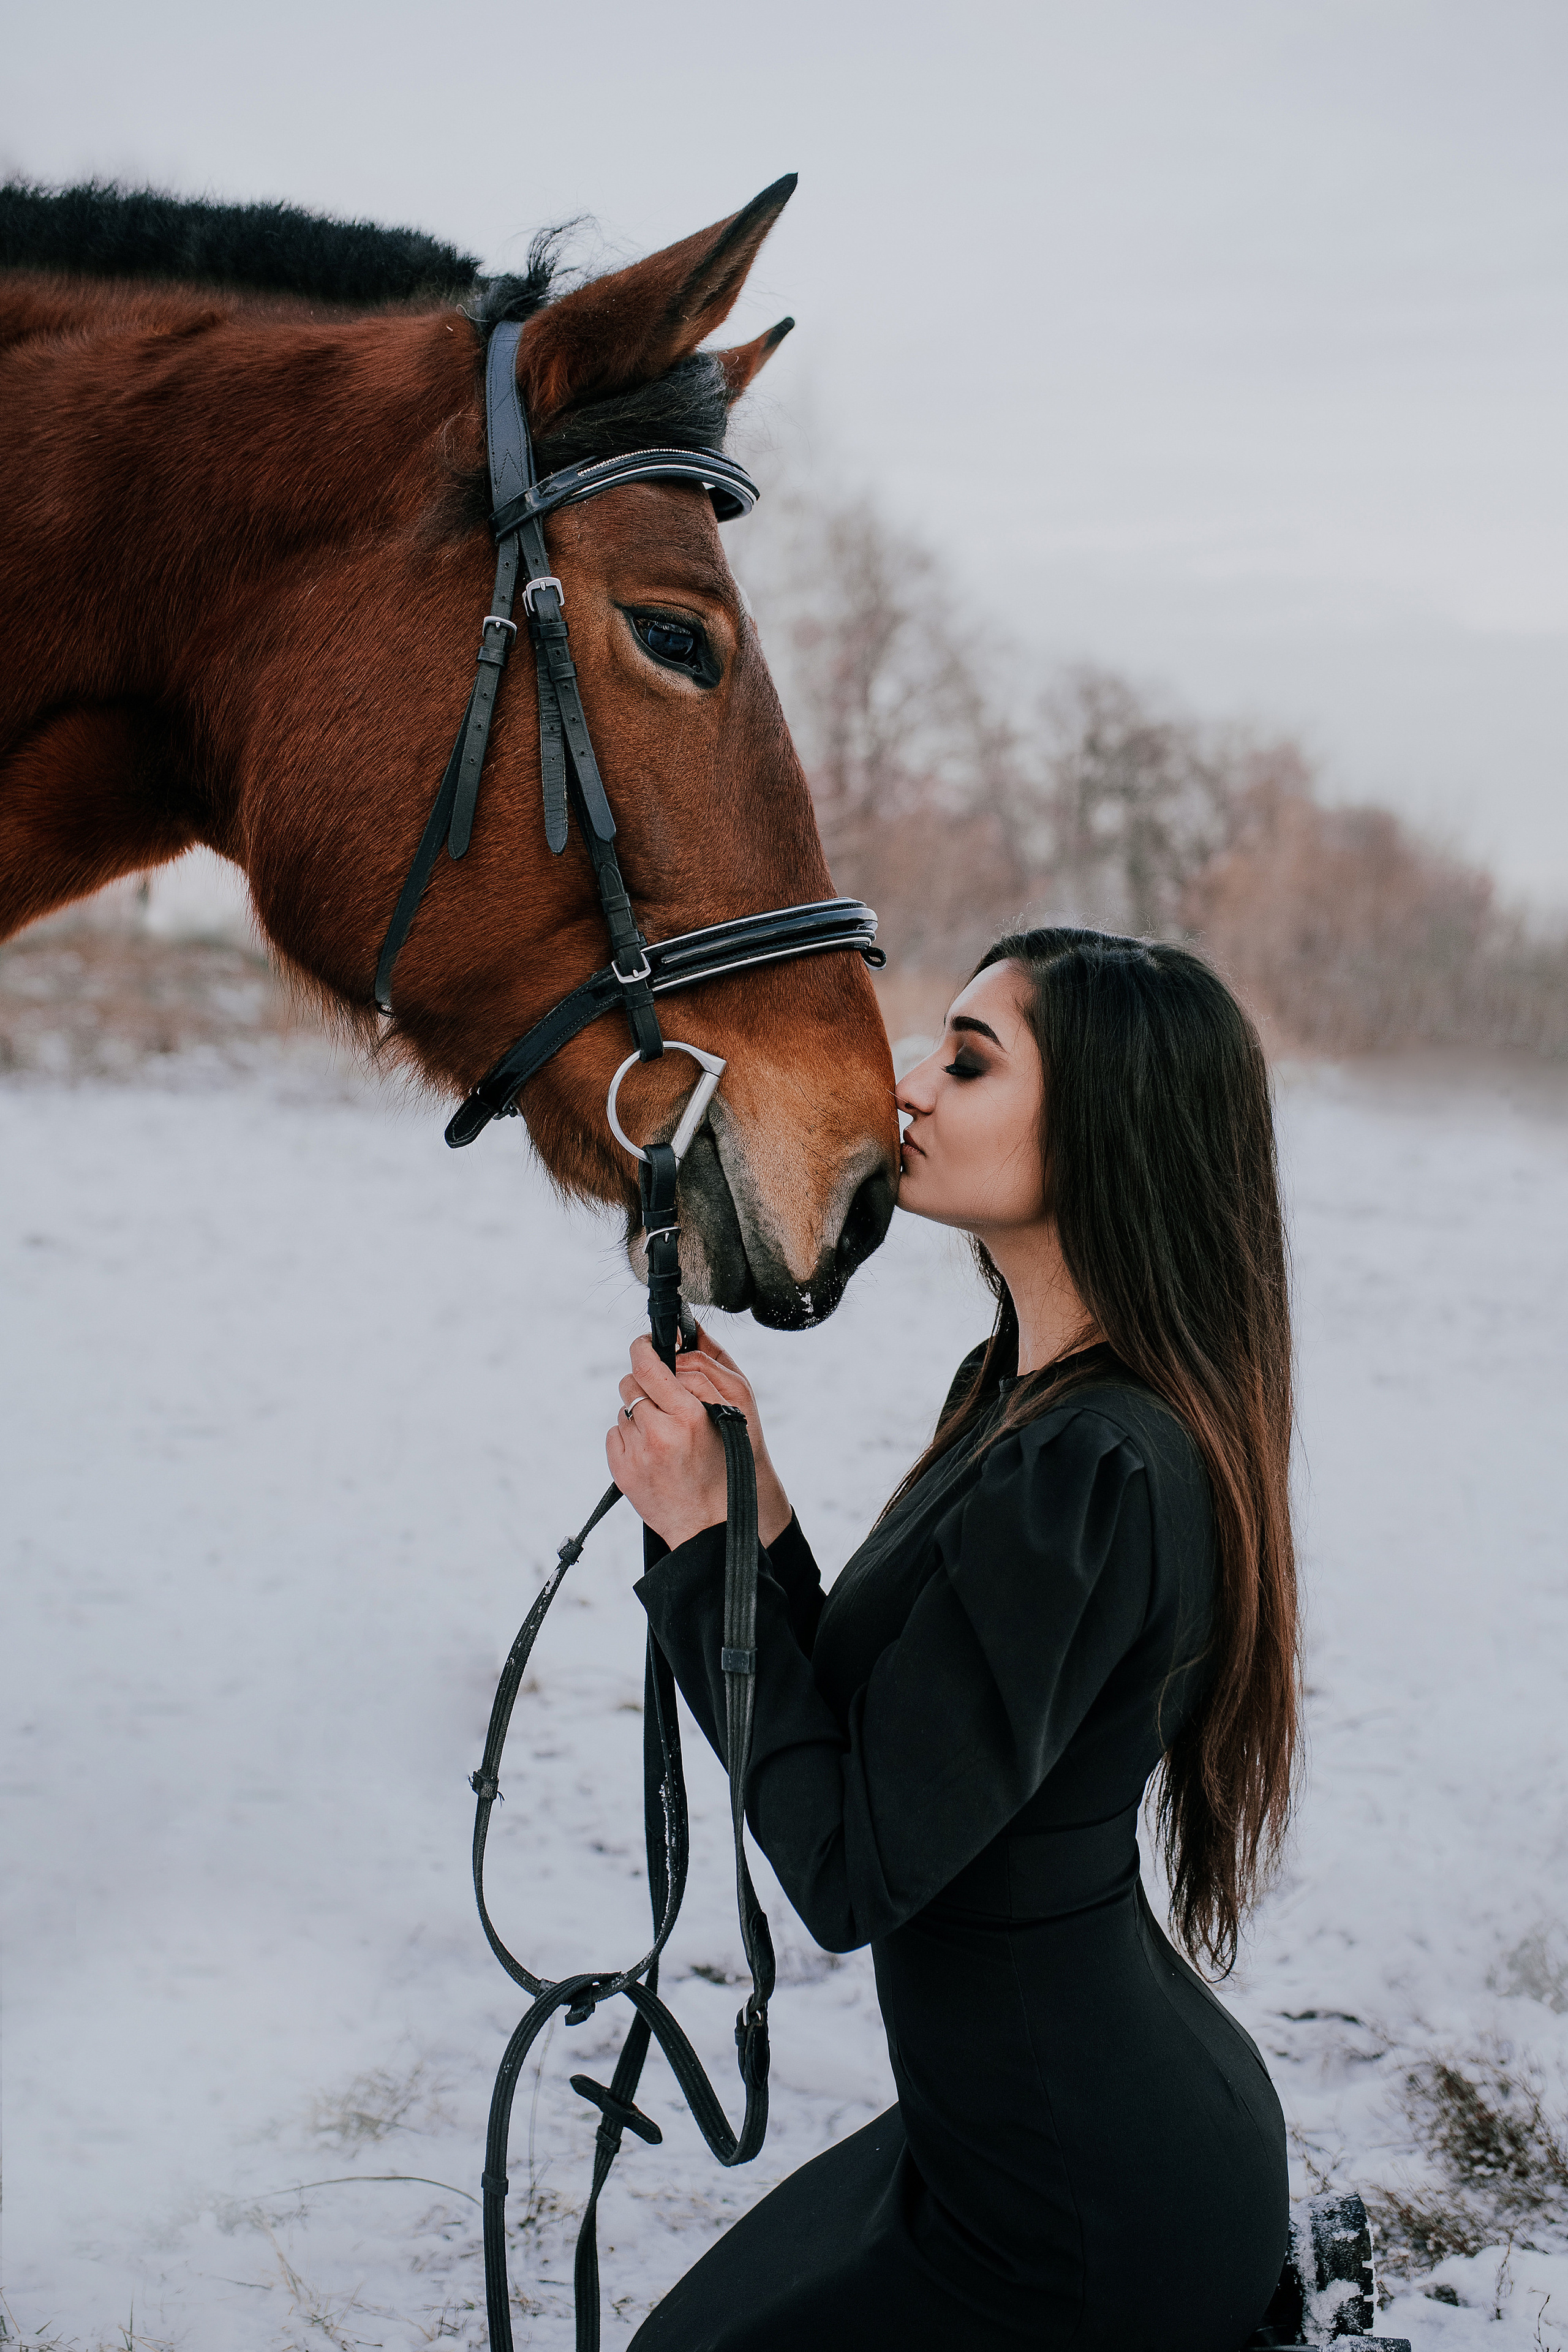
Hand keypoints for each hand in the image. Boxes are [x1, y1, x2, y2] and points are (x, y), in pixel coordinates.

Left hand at [608, 1328, 792, 1550]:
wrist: (708, 1525)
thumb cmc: (722, 1469)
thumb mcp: (723, 1422)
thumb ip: (698, 1386)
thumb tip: (675, 1349)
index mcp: (690, 1416)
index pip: (649, 1366)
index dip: (642, 1348)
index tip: (644, 1343)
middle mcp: (660, 1432)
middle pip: (630, 1384)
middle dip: (642, 1385)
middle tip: (659, 1400)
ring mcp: (638, 1453)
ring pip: (624, 1409)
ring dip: (638, 1415)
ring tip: (661, 1435)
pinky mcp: (622, 1470)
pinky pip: (615, 1434)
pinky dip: (628, 1437)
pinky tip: (649, 1452)